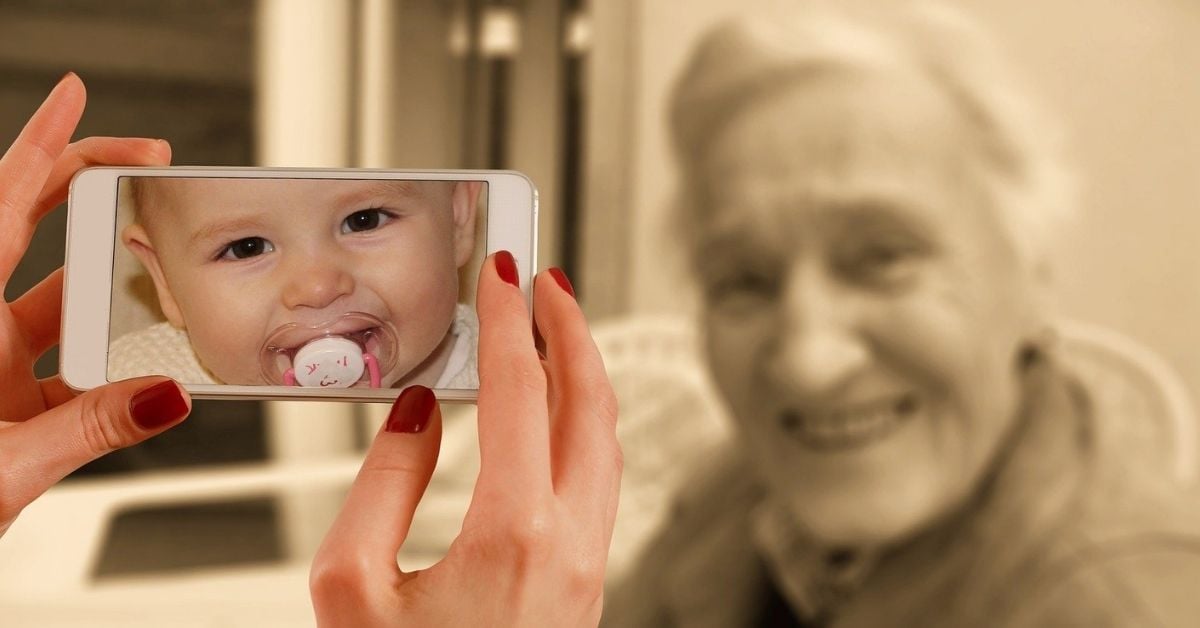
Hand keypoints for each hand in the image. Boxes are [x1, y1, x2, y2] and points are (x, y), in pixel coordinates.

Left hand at [0, 74, 192, 537]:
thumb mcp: (4, 469)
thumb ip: (90, 430)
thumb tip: (164, 393)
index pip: (2, 206)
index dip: (39, 145)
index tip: (75, 96)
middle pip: (27, 226)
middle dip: (88, 184)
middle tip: (146, 160)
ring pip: (60, 300)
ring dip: (113, 290)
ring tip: (166, 277)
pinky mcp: (7, 402)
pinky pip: (73, 365)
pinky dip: (113, 366)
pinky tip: (147, 374)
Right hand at [311, 258, 620, 625]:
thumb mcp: (350, 585)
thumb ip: (383, 483)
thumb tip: (417, 414)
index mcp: (514, 533)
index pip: (519, 391)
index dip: (508, 322)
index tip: (502, 276)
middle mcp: (570, 542)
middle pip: (590, 403)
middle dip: (571, 331)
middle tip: (546, 283)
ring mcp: (589, 564)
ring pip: (607, 441)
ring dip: (585, 376)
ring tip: (556, 335)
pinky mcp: (588, 582)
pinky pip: (601, 480)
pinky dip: (584, 426)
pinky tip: (557, 418)